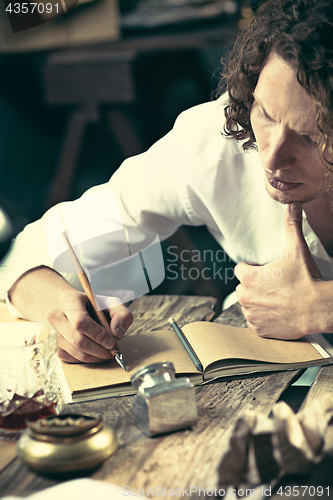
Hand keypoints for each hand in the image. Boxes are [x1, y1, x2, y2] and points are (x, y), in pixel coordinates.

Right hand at [47, 291, 132, 362]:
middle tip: (112, 350)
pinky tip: (96, 352)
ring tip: (107, 352)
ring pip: (76, 352)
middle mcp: (56, 316)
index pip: (80, 321)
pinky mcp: (55, 347)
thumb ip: (121, 315)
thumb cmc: (94, 306)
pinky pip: (72, 359)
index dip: (97, 334)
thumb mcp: (111, 303)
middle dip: (99, 349)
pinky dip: (88, 359)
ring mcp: (53, 333)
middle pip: (77, 339)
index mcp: (69, 300)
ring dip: (95, 356)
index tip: (111, 342)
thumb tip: (117, 334)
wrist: (74, 309)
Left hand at [234, 201, 323, 338]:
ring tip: (278, 299)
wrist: (318, 308)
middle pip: (244, 287)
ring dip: (258, 302)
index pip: (241, 269)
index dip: (254, 269)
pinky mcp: (259, 330)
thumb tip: (293, 205)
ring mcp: (251, 315)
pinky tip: (277, 312)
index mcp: (248, 277)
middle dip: (256, 286)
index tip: (268, 272)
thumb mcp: (297, 249)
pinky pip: (254, 322)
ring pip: (249, 305)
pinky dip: (263, 318)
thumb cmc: (305, 279)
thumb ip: (291, 225)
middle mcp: (244, 296)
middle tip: (276, 286)